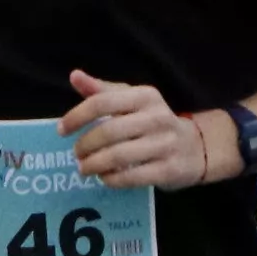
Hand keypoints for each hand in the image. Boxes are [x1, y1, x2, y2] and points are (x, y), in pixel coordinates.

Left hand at [61, 71, 207, 188]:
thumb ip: (103, 90)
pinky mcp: (168, 170)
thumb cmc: (153, 122)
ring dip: (94, 165)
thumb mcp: (132, 100)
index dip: (77, 116)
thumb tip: (74, 76)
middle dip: (85, 145)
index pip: (102, 102)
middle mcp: (157, 117)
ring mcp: (165, 144)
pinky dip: (111, 179)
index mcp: (145, 96)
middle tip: (75, 154)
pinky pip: (132, 177)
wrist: (195, 147)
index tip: (61, 130)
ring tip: (84, 168)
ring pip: (118, 156)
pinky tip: (104, 177)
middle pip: (108, 132)